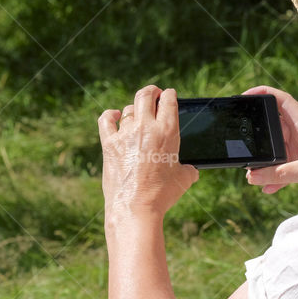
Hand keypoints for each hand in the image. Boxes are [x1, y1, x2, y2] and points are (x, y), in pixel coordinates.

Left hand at [98, 85, 198, 224]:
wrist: (135, 207)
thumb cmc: (162, 194)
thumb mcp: (183, 179)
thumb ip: (188, 169)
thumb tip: (191, 171)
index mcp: (168, 131)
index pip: (169, 100)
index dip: (169, 94)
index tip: (169, 94)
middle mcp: (146, 128)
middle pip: (146, 96)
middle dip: (151, 91)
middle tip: (154, 93)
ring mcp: (125, 134)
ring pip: (129, 109)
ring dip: (135, 108)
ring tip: (138, 113)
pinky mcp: (109, 145)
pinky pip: (106, 121)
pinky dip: (110, 116)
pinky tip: (114, 116)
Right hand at [241, 86, 297, 203]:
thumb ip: (279, 174)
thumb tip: (253, 176)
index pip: (284, 101)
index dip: (265, 94)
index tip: (246, 96)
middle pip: (276, 126)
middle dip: (259, 134)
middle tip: (244, 142)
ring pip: (277, 150)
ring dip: (266, 160)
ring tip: (252, 172)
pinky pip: (283, 168)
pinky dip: (274, 177)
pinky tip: (267, 188)